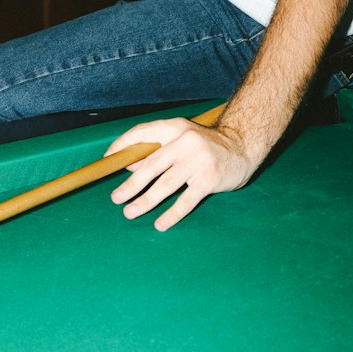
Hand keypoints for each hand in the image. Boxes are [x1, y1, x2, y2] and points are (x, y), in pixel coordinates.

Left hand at [104, 116, 255, 230]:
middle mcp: (185, 141)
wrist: (243, 146)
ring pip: (166, 184)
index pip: (143, 133)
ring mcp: (198, 159)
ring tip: (130, 212)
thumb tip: (129, 166)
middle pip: (152, 164)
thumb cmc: (206, 147)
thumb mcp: (182, 140)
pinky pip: (186, 199)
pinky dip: (172, 214)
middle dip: (131, 184)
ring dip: (146, 200)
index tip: (109, 160)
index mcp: (175, 128)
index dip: (123, 145)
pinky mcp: (210, 177)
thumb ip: (158, 150)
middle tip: (116, 198)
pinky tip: (160, 224)